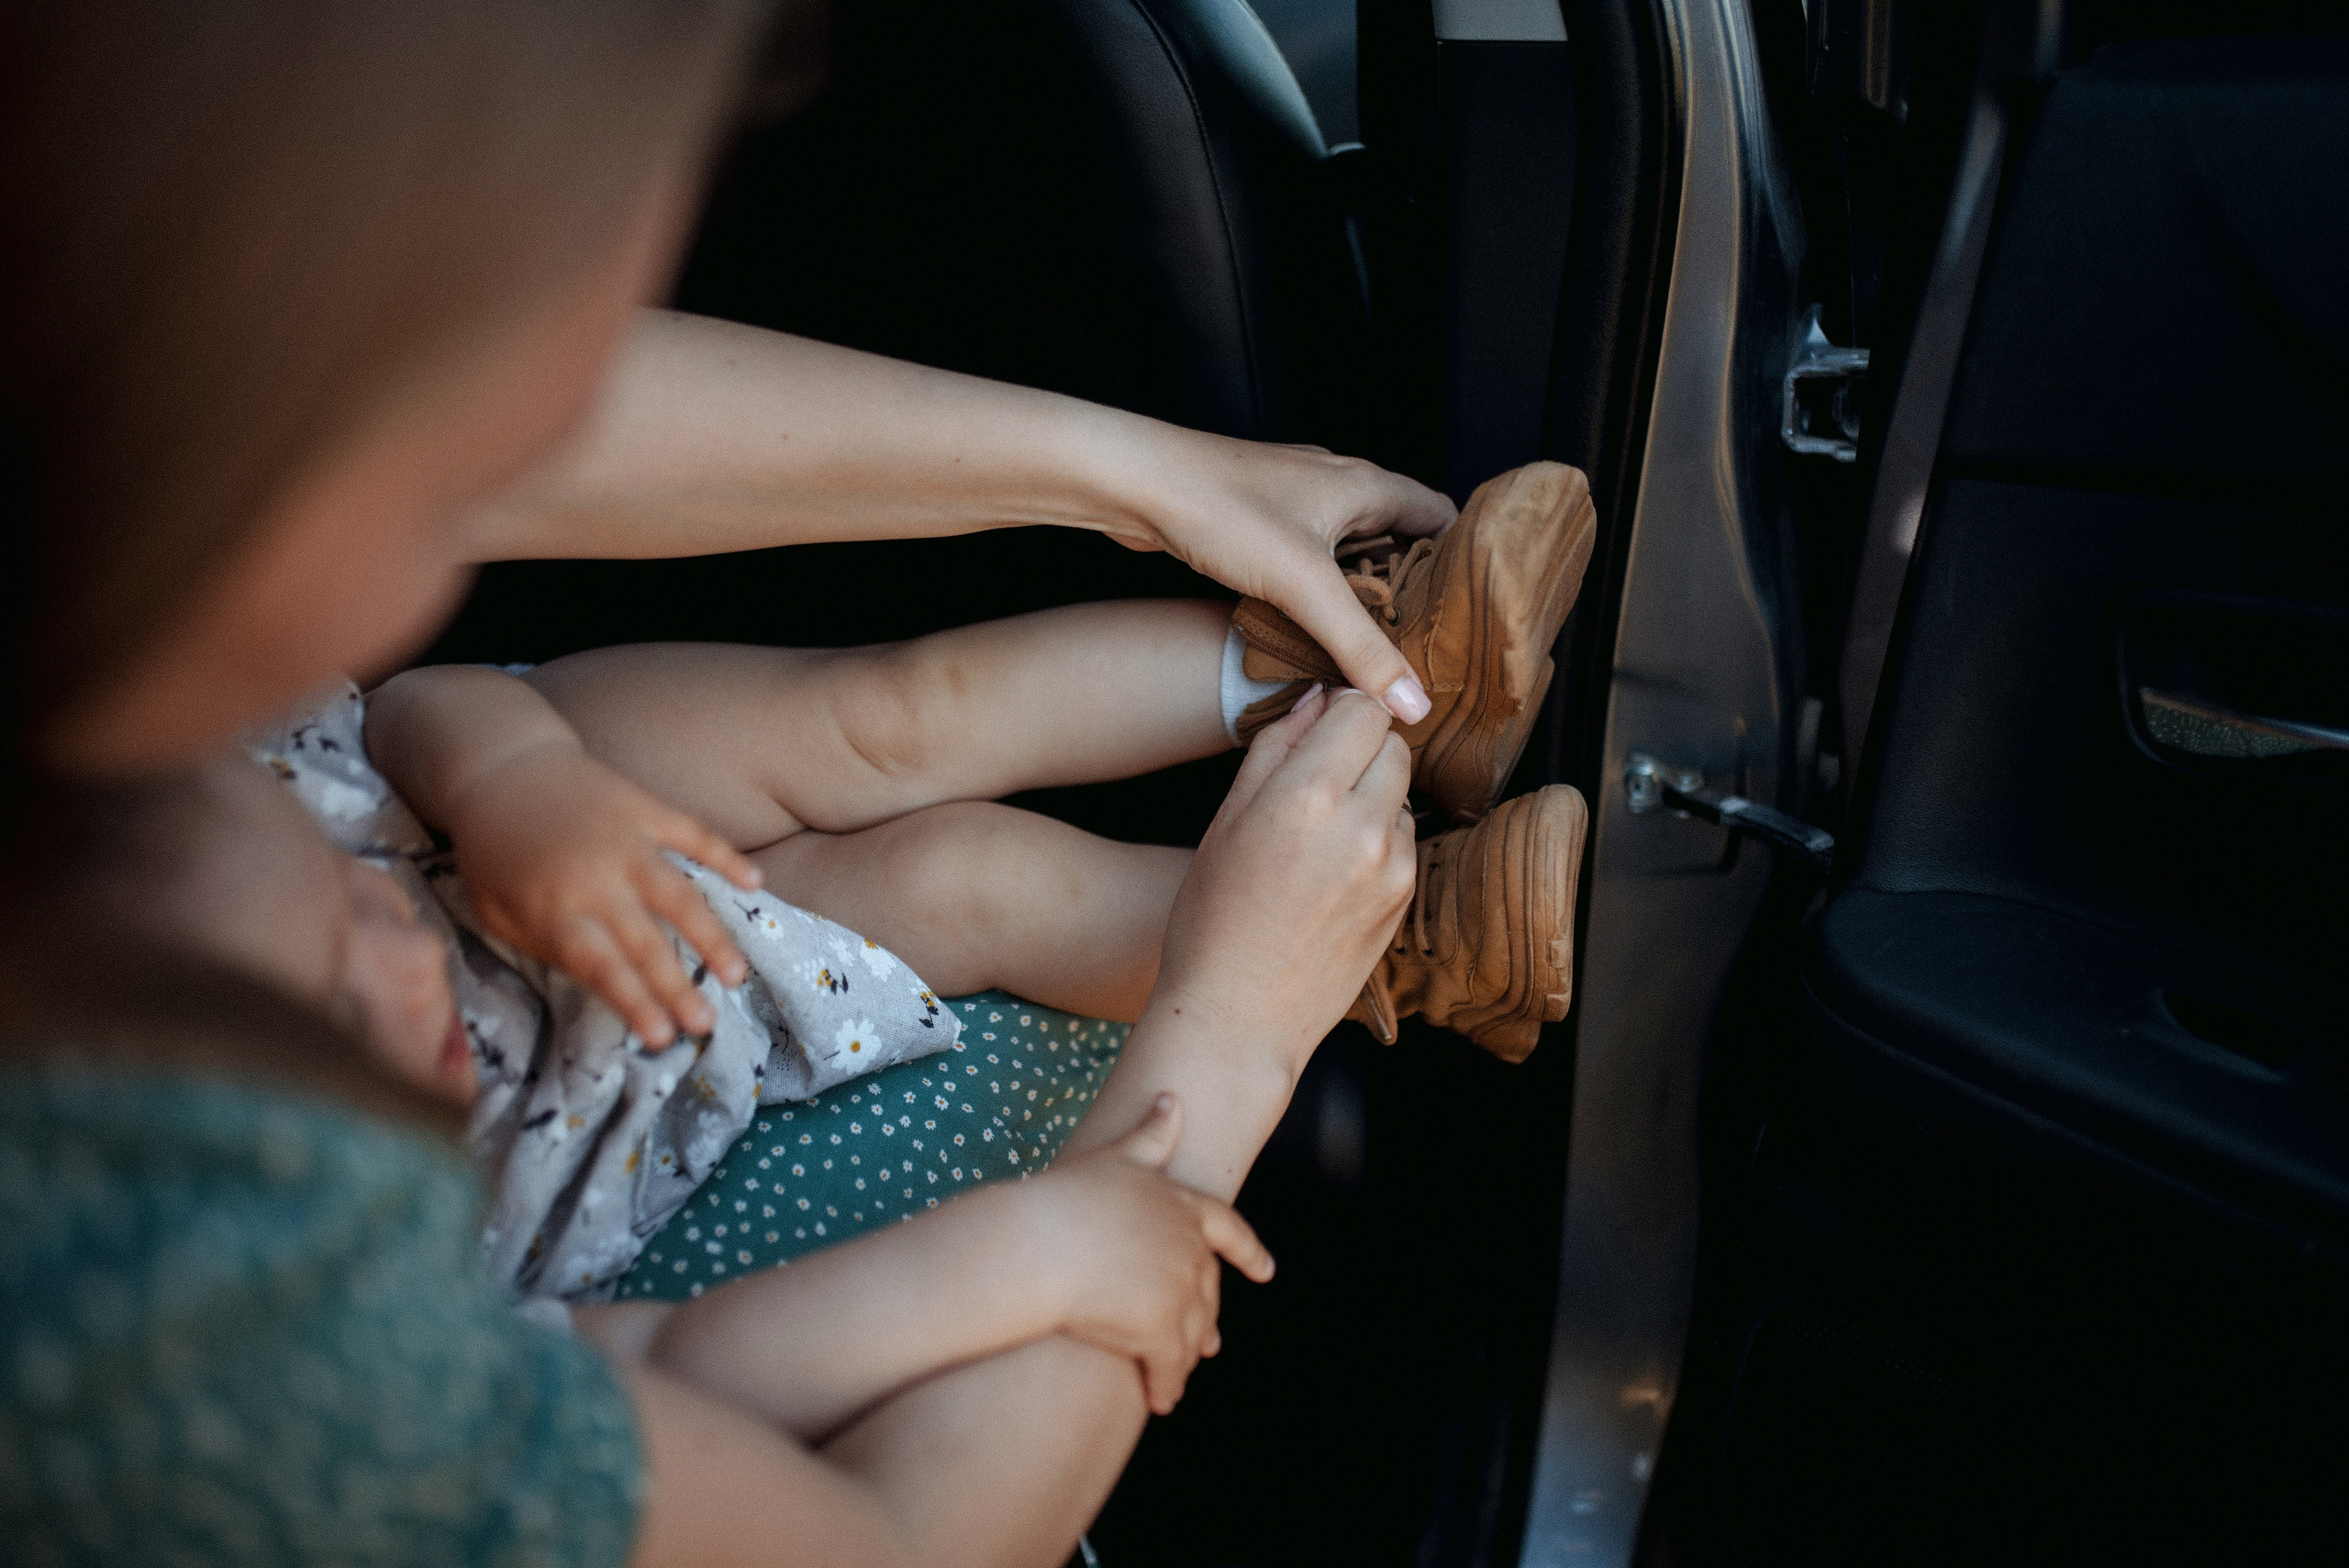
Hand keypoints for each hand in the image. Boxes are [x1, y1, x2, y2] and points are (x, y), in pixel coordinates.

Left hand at [443, 739, 762, 1046]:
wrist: (500, 767)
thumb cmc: (494, 851)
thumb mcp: (494, 910)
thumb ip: (541, 946)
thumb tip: (598, 980)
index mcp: (552, 909)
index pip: (601, 966)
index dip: (634, 1002)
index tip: (662, 1037)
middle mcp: (594, 878)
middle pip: (644, 941)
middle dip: (677, 987)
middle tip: (706, 1025)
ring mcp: (625, 839)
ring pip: (679, 894)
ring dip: (711, 937)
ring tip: (737, 975)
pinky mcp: (643, 807)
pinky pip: (693, 833)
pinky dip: (726, 857)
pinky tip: (755, 882)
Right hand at [1028, 1094, 1274, 1414]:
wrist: (1042, 1245)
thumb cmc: (1068, 1198)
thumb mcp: (1114, 1158)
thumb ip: (1150, 1135)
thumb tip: (1172, 1098)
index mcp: (1183, 1207)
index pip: (1230, 1229)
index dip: (1248, 1251)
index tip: (1266, 1270)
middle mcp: (1191, 1250)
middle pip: (1208, 1289)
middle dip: (1206, 1315)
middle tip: (1210, 1342)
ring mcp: (1180, 1292)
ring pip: (1194, 1333)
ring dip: (1186, 1355)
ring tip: (1176, 1377)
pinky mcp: (1161, 1334)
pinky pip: (1171, 1368)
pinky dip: (1167, 1384)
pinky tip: (1160, 1398)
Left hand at [1097, 430, 1455, 721]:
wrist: (1133, 481)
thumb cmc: (1219, 510)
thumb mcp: (1303, 585)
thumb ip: (1360, 646)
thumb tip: (1411, 702)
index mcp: (1364, 483)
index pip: (1440, 515)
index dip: (1460, 561)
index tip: (1468, 614)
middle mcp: (1336, 483)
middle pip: (1397, 534)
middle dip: (1411, 586)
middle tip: (1423, 643)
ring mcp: (1294, 499)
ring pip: (1349, 547)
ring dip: (1361, 589)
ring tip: (1372, 644)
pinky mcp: (1257, 519)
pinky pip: (1307, 556)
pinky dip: (1318, 588)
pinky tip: (1308, 625)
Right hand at [1151, 685, 1416, 1072]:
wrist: (1237, 1018)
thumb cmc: (1212, 921)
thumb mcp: (1225, 821)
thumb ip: (1275, 749)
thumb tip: (1316, 698)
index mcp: (1304, 797)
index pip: (1363, 708)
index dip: (1342, 711)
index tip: (1323, 727)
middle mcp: (1358, 826)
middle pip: (1393, 745)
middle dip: (1361, 750)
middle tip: (1317, 781)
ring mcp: (1390, 866)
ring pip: (1401, 792)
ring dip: (1372, 795)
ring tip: (1320, 837)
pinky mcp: (1404, 898)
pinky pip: (1403, 838)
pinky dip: (1378, 839)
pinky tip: (1334, 871)